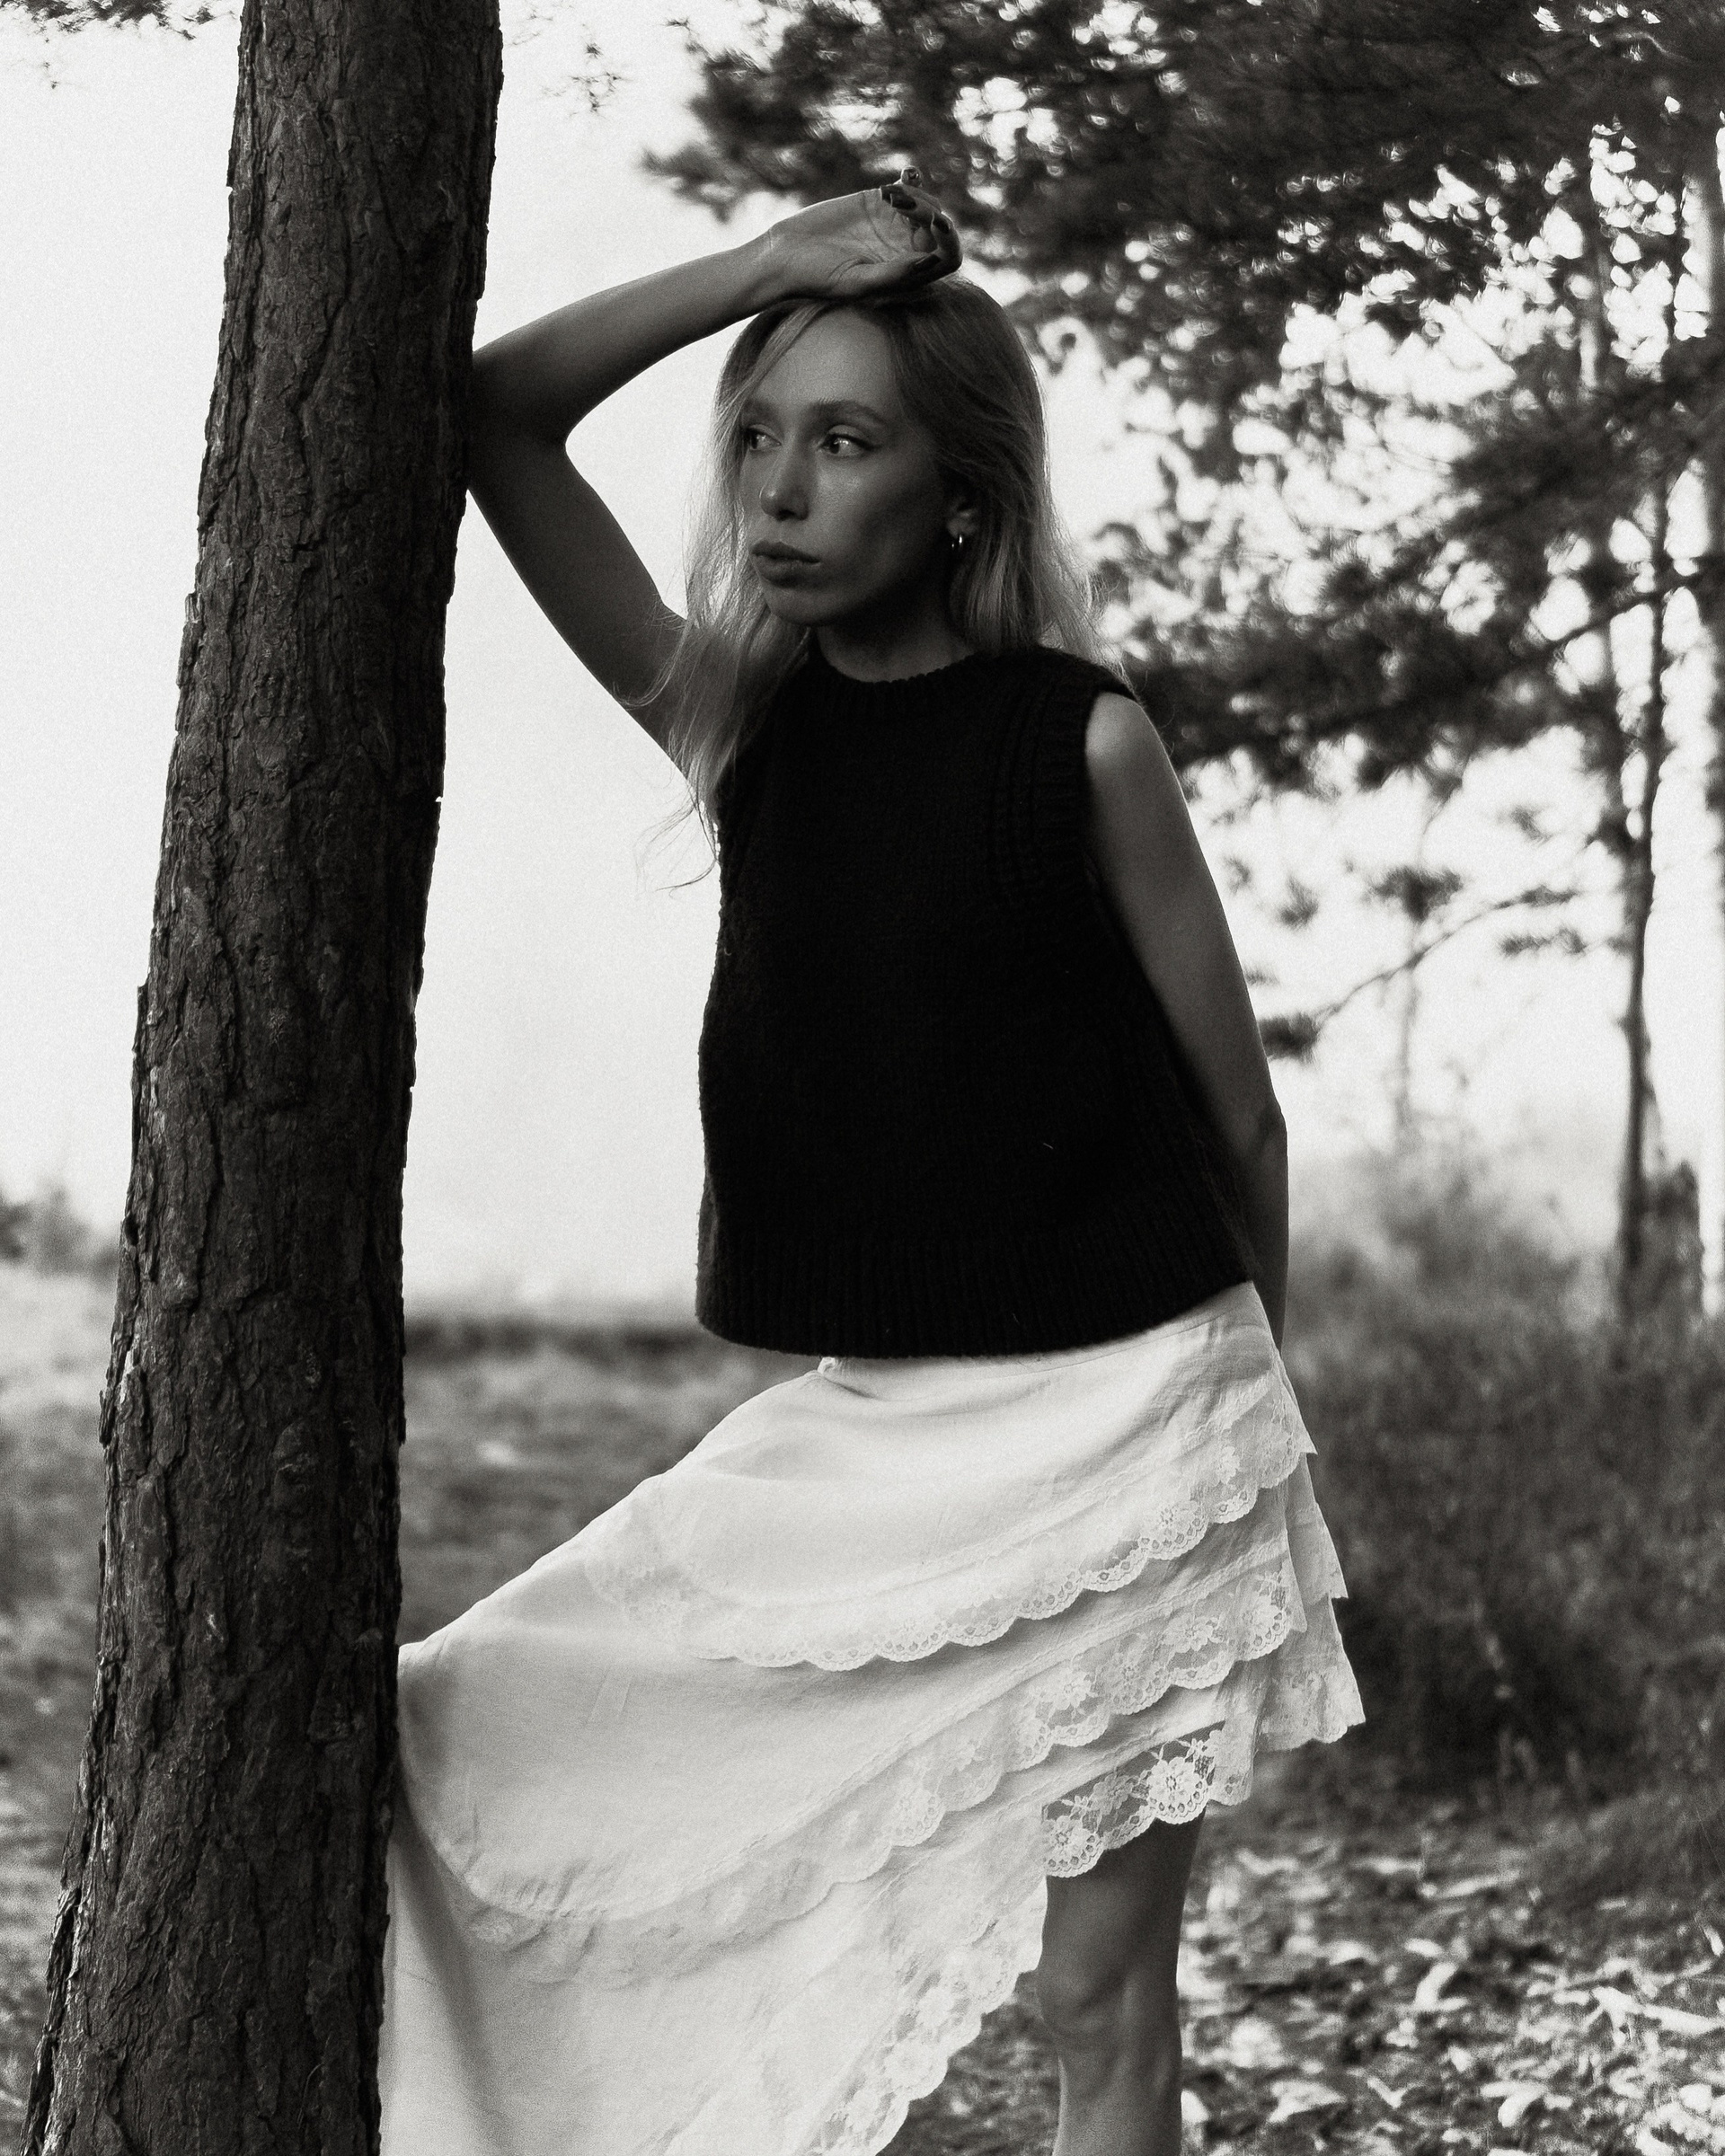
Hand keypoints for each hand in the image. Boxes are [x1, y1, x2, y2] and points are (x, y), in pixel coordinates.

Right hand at [750, 169, 961, 303]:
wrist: (786, 256)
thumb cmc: (819, 279)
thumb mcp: (857, 281)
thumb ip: (894, 274)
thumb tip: (930, 260)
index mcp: (908, 275)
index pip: (948, 257)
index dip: (950, 240)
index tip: (936, 223)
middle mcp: (905, 250)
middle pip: (940, 227)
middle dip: (929, 212)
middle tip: (900, 205)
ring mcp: (893, 225)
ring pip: (927, 204)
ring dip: (918, 196)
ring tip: (889, 197)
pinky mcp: (876, 202)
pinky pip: (907, 188)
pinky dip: (912, 180)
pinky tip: (906, 174)